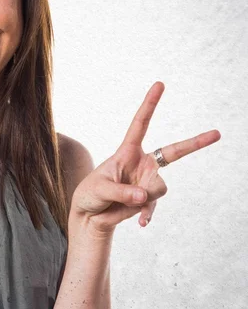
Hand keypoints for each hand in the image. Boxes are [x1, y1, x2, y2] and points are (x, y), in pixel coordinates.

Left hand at [70, 82, 220, 235]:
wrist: (90, 214)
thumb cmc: (90, 194)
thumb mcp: (99, 189)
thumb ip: (121, 192)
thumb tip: (144, 196)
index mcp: (127, 152)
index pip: (140, 124)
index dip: (150, 104)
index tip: (159, 84)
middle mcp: (142, 164)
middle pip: (174, 152)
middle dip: (196, 143)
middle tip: (217, 133)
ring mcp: (147, 182)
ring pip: (160, 187)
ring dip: (144, 198)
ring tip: (125, 203)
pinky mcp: (147, 200)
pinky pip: (154, 205)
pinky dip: (147, 214)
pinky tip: (141, 223)